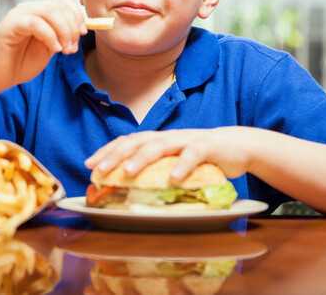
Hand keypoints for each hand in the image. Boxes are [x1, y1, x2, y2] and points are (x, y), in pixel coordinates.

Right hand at [0, 0, 86, 90]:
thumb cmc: (21, 62)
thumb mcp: (49, 48)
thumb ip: (62, 36)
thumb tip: (81, 29)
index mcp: (39, 12)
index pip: (63, 2)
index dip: (77, 15)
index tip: (84, 33)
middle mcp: (29, 9)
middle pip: (59, 6)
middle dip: (72, 26)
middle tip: (72, 48)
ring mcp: (19, 15)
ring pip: (50, 12)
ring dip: (63, 31)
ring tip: (65, 50)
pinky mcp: (10, 25)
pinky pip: (36, 24)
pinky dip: (50, 36)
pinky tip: (54, 49)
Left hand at [84, 127, 257, 182]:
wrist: (237, 146)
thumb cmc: (200, 157)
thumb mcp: (174, 162)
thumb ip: (156, 170)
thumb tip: (129, 189)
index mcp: (158, 140)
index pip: (127, 142)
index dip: (107, 151)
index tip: (89, 165)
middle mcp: (168, 137)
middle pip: (137, 141)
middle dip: (115, 155)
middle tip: (98, 170)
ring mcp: (186, 140)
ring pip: (159, 145)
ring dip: (141, 158)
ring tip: (127, 172)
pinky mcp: (207, 147)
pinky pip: (193, 155)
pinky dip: (182, 165)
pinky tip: (173, 178)